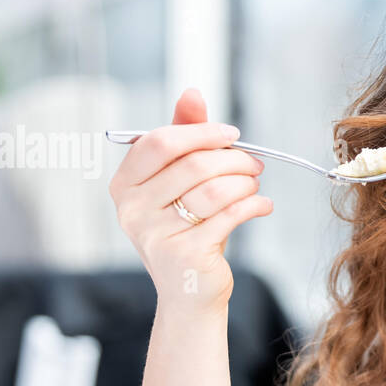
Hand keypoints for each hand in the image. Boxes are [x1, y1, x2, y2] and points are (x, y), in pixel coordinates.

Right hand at [108, 88, 270, 317]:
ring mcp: (155, 234)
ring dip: (245, 182)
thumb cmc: (186, 231)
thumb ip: (184, 138)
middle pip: (192, 164)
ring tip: (255, 185)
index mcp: (123, 185)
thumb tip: (192, 92)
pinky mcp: (185, 254)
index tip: (232, 135)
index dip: (201, 132)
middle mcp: (131, 209)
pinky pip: (229, 215)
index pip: (160, 142)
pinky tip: (262, 205)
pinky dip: (254, 205)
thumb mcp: (179, 183)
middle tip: (255, 164)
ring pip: (213, 190)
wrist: (189, 292)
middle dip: (233, 159)